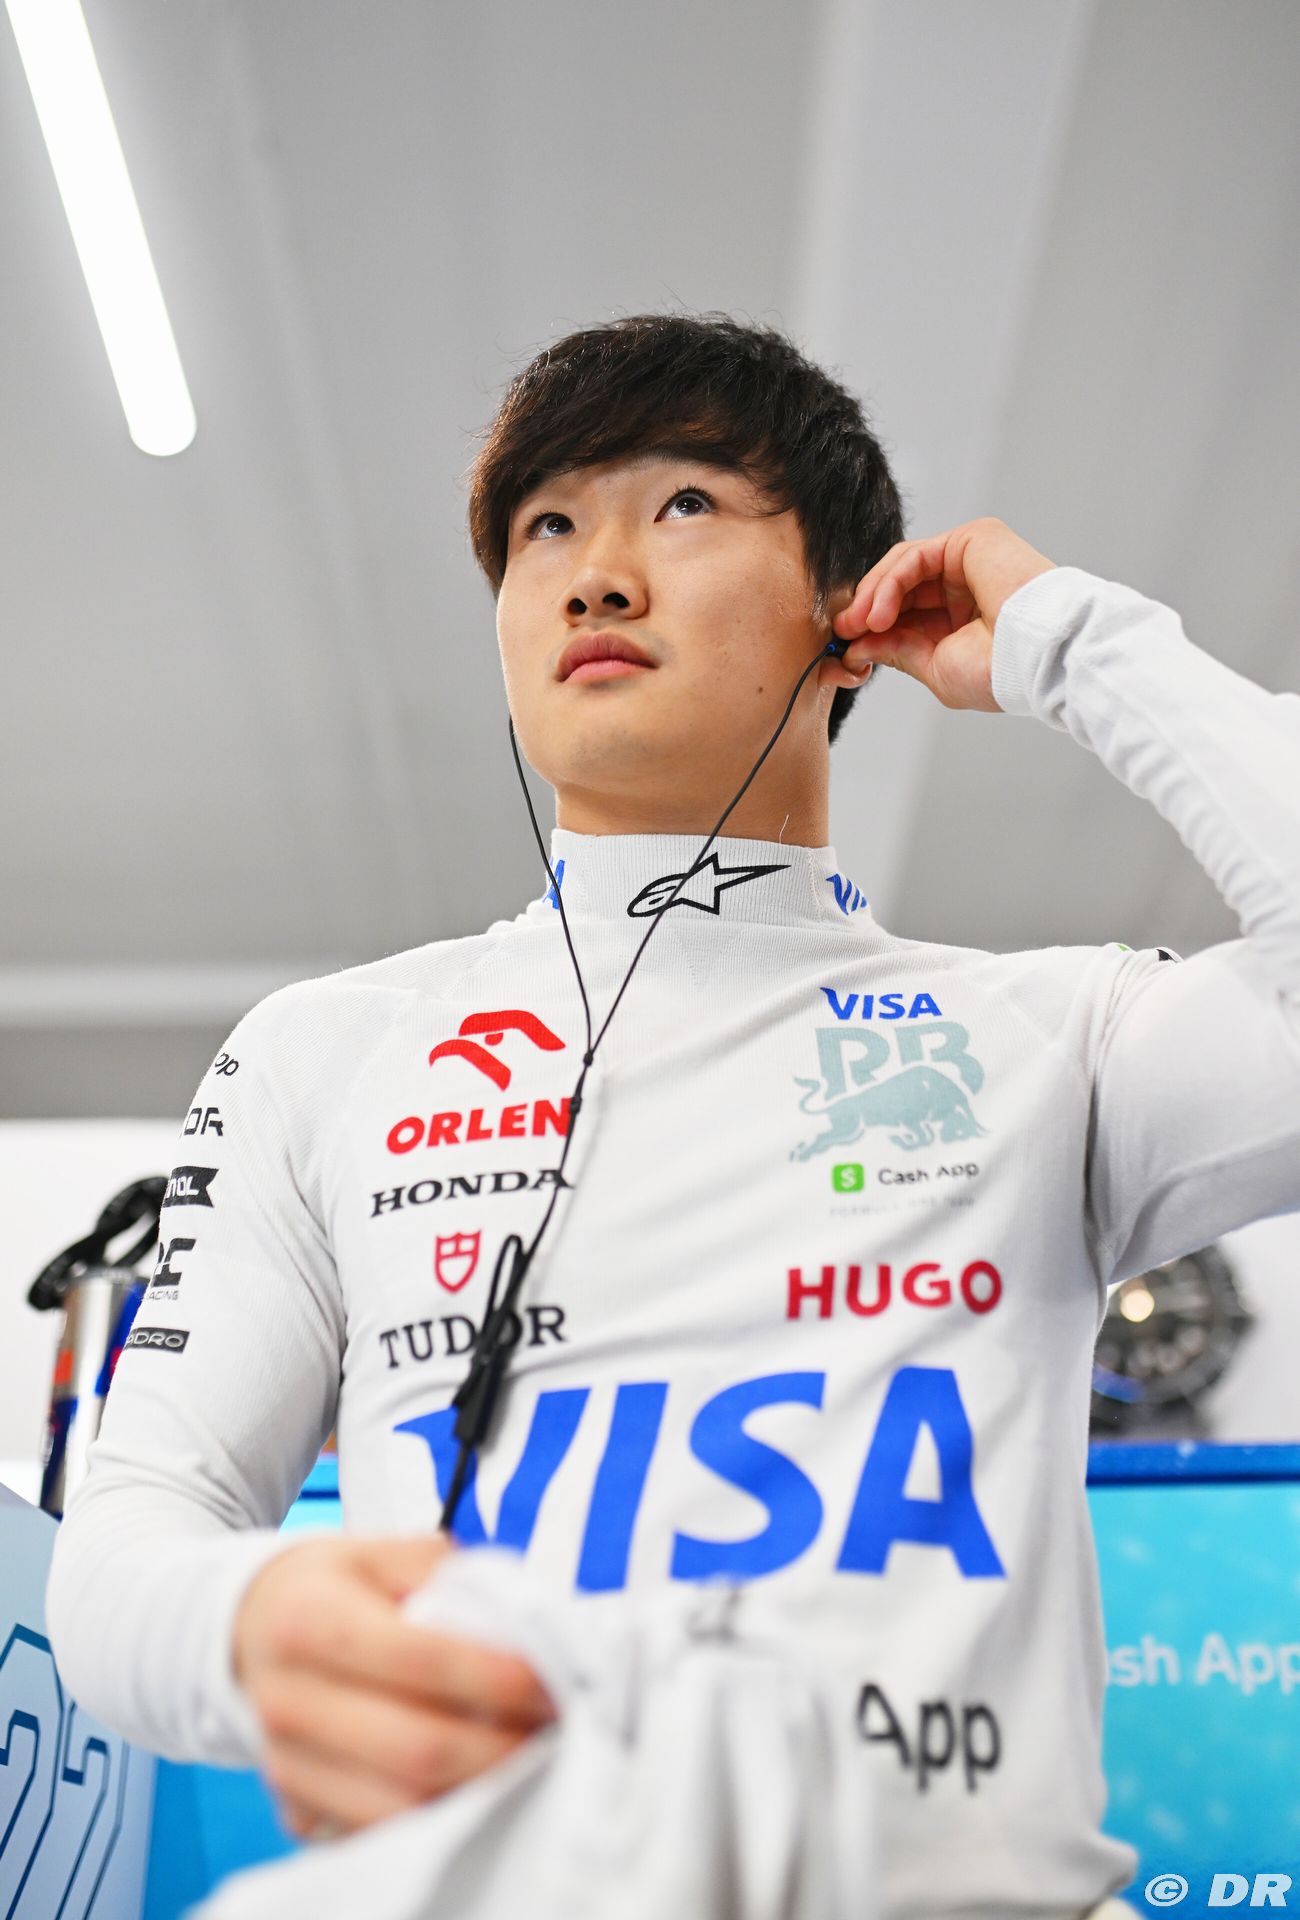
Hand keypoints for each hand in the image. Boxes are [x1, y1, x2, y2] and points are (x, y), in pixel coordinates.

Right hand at [233, 1534, 554, 1840]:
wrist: (238, 1630)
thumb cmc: (323, 1588)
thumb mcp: (375, 1551)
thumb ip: (444, 1572)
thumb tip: (516, 1614)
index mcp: (312, 1621)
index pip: (421, 1659)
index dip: (496, 1676)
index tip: (550, 1680)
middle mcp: (292, 1701)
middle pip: (417, 1750)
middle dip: (502, 1750)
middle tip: (554, 1732)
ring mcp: (290, 1766)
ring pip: (400, 1809)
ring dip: (477, 1794)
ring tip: (527, 1764)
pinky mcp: (296, 1811)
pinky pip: (377, 1834)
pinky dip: (435, 1820)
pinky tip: (476, 1788)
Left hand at [829, 516, 1055, 712]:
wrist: (1040, 660)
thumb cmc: (1002, 671)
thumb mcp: (934, 667)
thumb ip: (896, 649)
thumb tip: (855, 646)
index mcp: (960, 616)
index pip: (904, 612)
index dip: (870, 627)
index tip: (843, 649)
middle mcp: (964, 584)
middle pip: (899, 586)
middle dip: (864, 610)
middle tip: (842, 634)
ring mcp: (968, 559)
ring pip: (902, 567)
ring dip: (871, 597)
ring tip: (857, 626)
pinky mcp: (971, 539)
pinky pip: (914, 556)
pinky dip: (888, 583)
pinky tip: (877, 613)